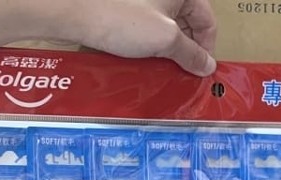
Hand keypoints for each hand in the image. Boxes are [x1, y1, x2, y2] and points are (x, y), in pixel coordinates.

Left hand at [57, 0, 217, 75]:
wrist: (73, 11)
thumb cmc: (118, 17)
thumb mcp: (165, 39)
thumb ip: (191, 53)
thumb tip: (206, 65)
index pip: (207, 20)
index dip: (207, 47)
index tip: (200, 69)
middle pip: (187, 22)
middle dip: (186, 48)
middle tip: (182, 71)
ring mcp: (146, 0)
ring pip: (168, 25)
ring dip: (168, 48)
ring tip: (162, 67)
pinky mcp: (128, 7)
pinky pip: (149, 25)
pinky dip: (151, 42)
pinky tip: (145, 57)